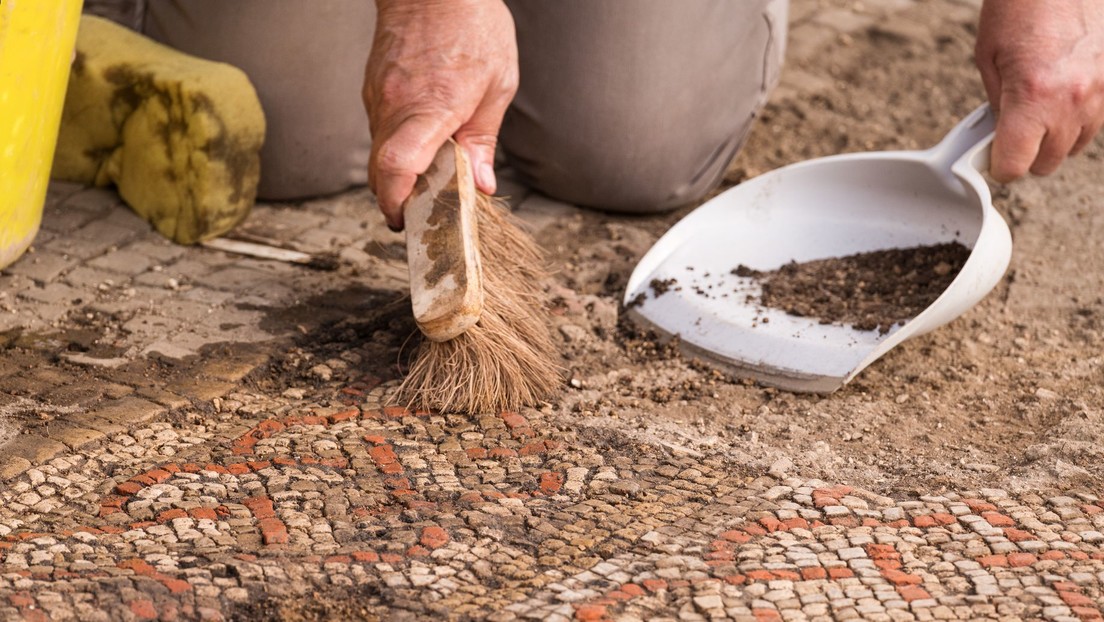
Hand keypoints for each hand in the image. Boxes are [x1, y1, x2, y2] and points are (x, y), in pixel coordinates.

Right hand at [364, 0, 517, 228]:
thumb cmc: (472, 25)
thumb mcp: (498, 84)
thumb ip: (484, 140)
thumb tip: (482, 186)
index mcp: (431, 108)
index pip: (398, 167)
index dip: (398, 202)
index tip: (408, 221)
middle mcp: (395, 106)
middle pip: (381, 172)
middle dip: (397, 201)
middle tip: (421, 215)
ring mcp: (378, 97)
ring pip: (378, 153)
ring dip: (398, 175)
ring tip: (427, 182)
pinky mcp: (373, 89)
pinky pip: (380, 131)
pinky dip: (396, 149)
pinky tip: (421, 146)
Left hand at [975, 0, 1103, 182]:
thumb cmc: (1022, 6)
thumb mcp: (989, 58)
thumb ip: (996, 105)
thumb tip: (997, 136)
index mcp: (1033, 97)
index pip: (1016, 165)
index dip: (1000, 164)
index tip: (993, 156)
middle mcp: (1072, 100)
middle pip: (1048, 163)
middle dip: (1027, 151)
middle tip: (1013, 128)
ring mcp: (1100, 92)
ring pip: (1075, 145)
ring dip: (1054, 135)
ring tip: (1039, 104)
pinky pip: (1095, 119)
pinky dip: (1076, 115)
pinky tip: (1061, 92)